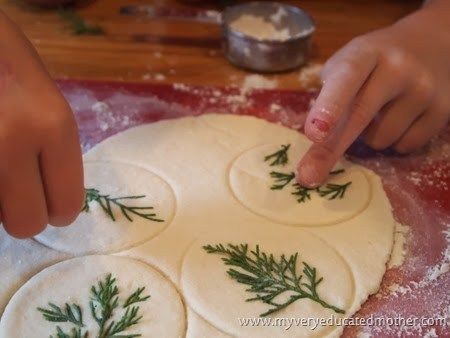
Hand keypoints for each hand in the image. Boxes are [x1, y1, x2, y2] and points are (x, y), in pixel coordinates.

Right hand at [0, 12, 83, 237]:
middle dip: (25, 212)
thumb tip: (54, 201)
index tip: (51, 205)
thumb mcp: (50, 106)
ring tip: (2, 163)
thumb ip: (56, 154)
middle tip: (20, 192)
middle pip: (26, 223)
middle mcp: (14, 141)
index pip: (66, 205)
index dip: (58, 211)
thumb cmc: (10, 62)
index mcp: (54, 126)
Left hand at [297, 4, 449, 186]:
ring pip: (380, 140)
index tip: (314, 134)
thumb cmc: (375, 60)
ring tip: (380, 111)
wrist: (431, 44)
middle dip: (330, 150)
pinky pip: (404, 146)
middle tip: (308, 176)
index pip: (346, 78)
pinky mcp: (443, 110)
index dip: (329, 106)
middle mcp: (397, 69)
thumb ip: (331, 93)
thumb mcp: (349, 61)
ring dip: (370, 137)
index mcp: (365, 53)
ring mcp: (423, 90)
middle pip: (360, 116)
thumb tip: (318, 140)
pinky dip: (394, 141)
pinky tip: (400, 117)